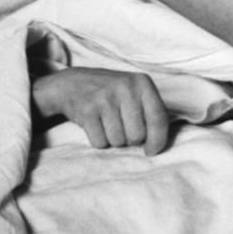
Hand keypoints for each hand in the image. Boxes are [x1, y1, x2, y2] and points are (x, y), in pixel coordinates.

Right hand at [31, 67, 170, 154]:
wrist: (73, 84)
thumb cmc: (112, 93)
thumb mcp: (135, 92)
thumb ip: (150, 112)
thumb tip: (157, 145)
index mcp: (142, 82)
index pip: (158, 118)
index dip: (158, 140)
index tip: (151, 151)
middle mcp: (125, 87)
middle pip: (137, 135)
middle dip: (130, 139)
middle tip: (122, 127)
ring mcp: (104, 97)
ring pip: (118, 141)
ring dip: (114, 140)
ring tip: (108, 124)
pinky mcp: (87, 110)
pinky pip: (100, 142)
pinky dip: (99, 140)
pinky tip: (96, 126)